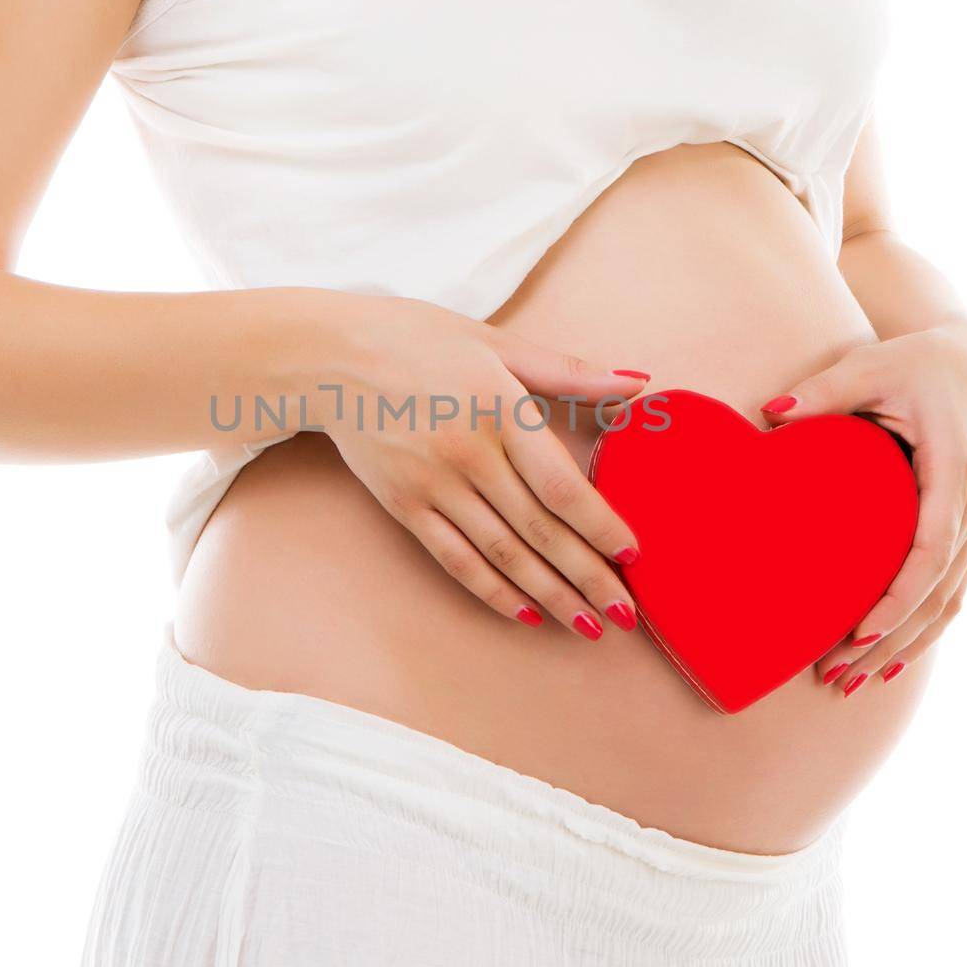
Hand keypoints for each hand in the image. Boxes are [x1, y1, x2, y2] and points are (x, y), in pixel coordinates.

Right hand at [320, 295, 647, 639]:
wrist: (329, 357)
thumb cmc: (418, 340)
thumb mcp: (495, 342)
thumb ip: (568, 370)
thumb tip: (638, 383)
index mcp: (500, 409)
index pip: (561, 486)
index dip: (600, 526)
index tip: (633, 555)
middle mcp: (468, 454)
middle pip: (539, 531)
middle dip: (588, 578)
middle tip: (625, 614)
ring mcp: (433, 485)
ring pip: (502, 554)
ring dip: (549, 596)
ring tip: (587, 625)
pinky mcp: (404, 506)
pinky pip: (456, 559)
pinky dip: (493, 591)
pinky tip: (525, 613)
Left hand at [760, 318, 966, 695]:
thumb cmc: (918, 360)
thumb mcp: (872, 365)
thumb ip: (824, 390)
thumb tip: (771, 413)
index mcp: (957, 470)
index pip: (932, 549)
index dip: (899, 596)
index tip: (859, 631)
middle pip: (939, 592)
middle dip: (890, 640)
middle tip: (835, 675)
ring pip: (951, 601)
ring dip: (906, 646)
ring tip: (854, 683)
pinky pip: (954, 590)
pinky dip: (924, 628)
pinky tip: (889, 659)